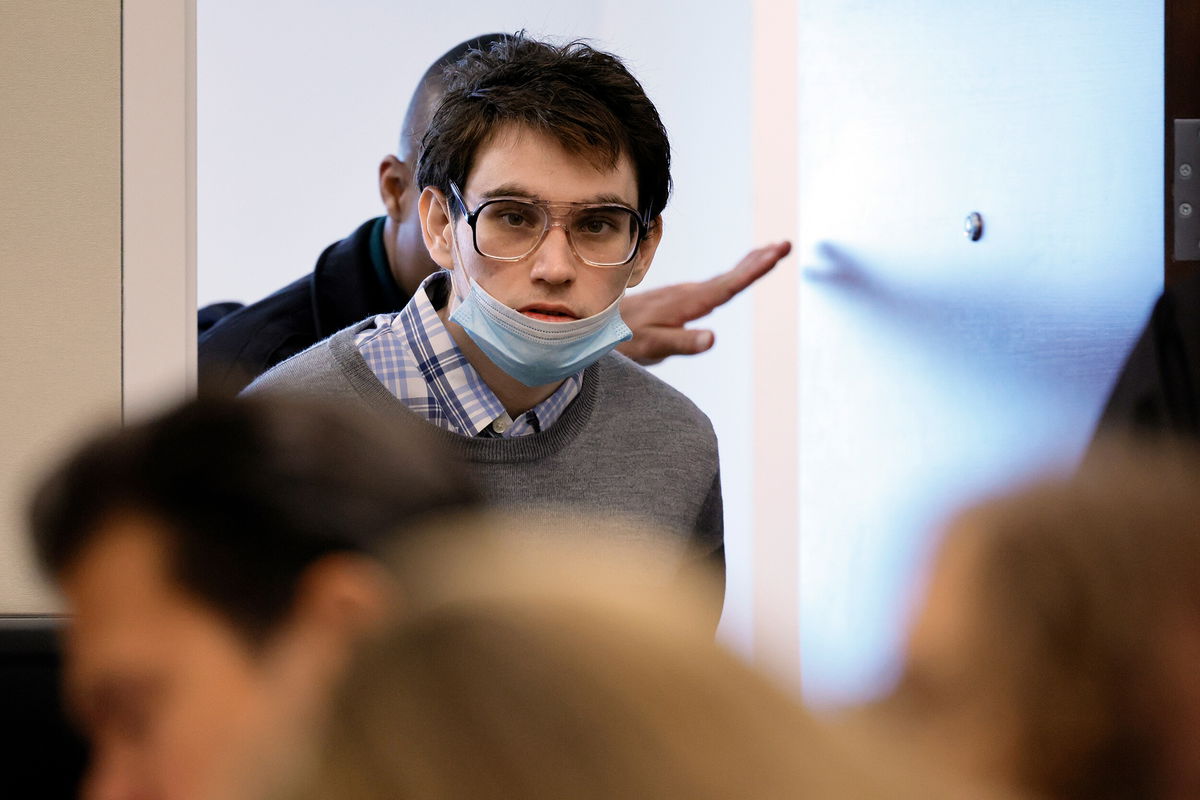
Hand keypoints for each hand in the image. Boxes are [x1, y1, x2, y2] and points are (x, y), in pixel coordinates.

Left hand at [617, 240, 791, 364]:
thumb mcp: (653, 346)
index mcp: (687, 303)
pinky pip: (714, 285)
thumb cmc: (625, 340)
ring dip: (749, 265)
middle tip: (784, 245)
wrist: (598, 325)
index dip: (753, 270)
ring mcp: (684, 295)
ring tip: (772, 253)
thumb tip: (712, 338)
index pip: (727, 286)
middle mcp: (688, 294)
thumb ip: (681, 343)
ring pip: (723, 278)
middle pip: (730, 277)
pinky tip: (738, 275)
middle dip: (758, 261)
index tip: (775, 253)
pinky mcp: (680, 299)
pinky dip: (733, 275)